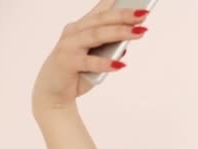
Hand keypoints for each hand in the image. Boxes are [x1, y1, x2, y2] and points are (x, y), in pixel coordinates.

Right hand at [31, 0, 148, 113]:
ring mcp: (69, 45)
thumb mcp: (97, 54)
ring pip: (97, 35)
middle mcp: (74, 31)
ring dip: (119, 33)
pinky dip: (105, 63)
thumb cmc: (78, 70)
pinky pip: (89, 61)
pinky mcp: (67, 62)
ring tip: (139, 33)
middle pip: (102, 20)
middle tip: (144, 14)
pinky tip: (120, 65)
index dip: (115, 2)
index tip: (136, 0)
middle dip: (124, 16)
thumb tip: (133, 35)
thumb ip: (112, 44)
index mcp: (82, 27)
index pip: (101, 10)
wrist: (53, 92)